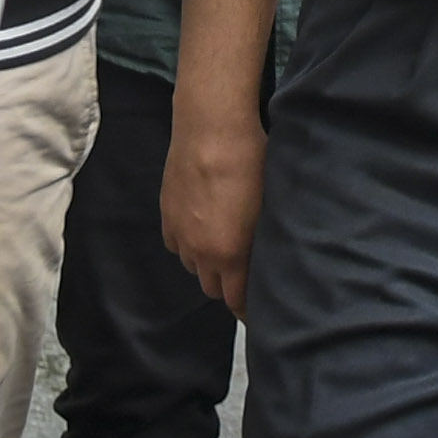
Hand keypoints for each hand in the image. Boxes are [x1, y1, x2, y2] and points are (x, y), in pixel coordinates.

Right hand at [161, 106, 266, 315]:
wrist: (212, 128)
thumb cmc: (253, 161)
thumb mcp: (270, 204)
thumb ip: (264, 240)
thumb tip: (271, 256)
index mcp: (231, 254)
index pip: (237, 300)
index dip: (248, 309)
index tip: (259, 309)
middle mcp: (201, 252)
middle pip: (213, 288)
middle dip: (228, 286)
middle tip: (244, 273)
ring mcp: (180, 234)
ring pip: (193, 266)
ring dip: (207, 264)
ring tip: (222, 246)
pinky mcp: (166, 215)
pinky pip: (177, 244)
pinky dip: (189, 244)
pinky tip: (200, 227)